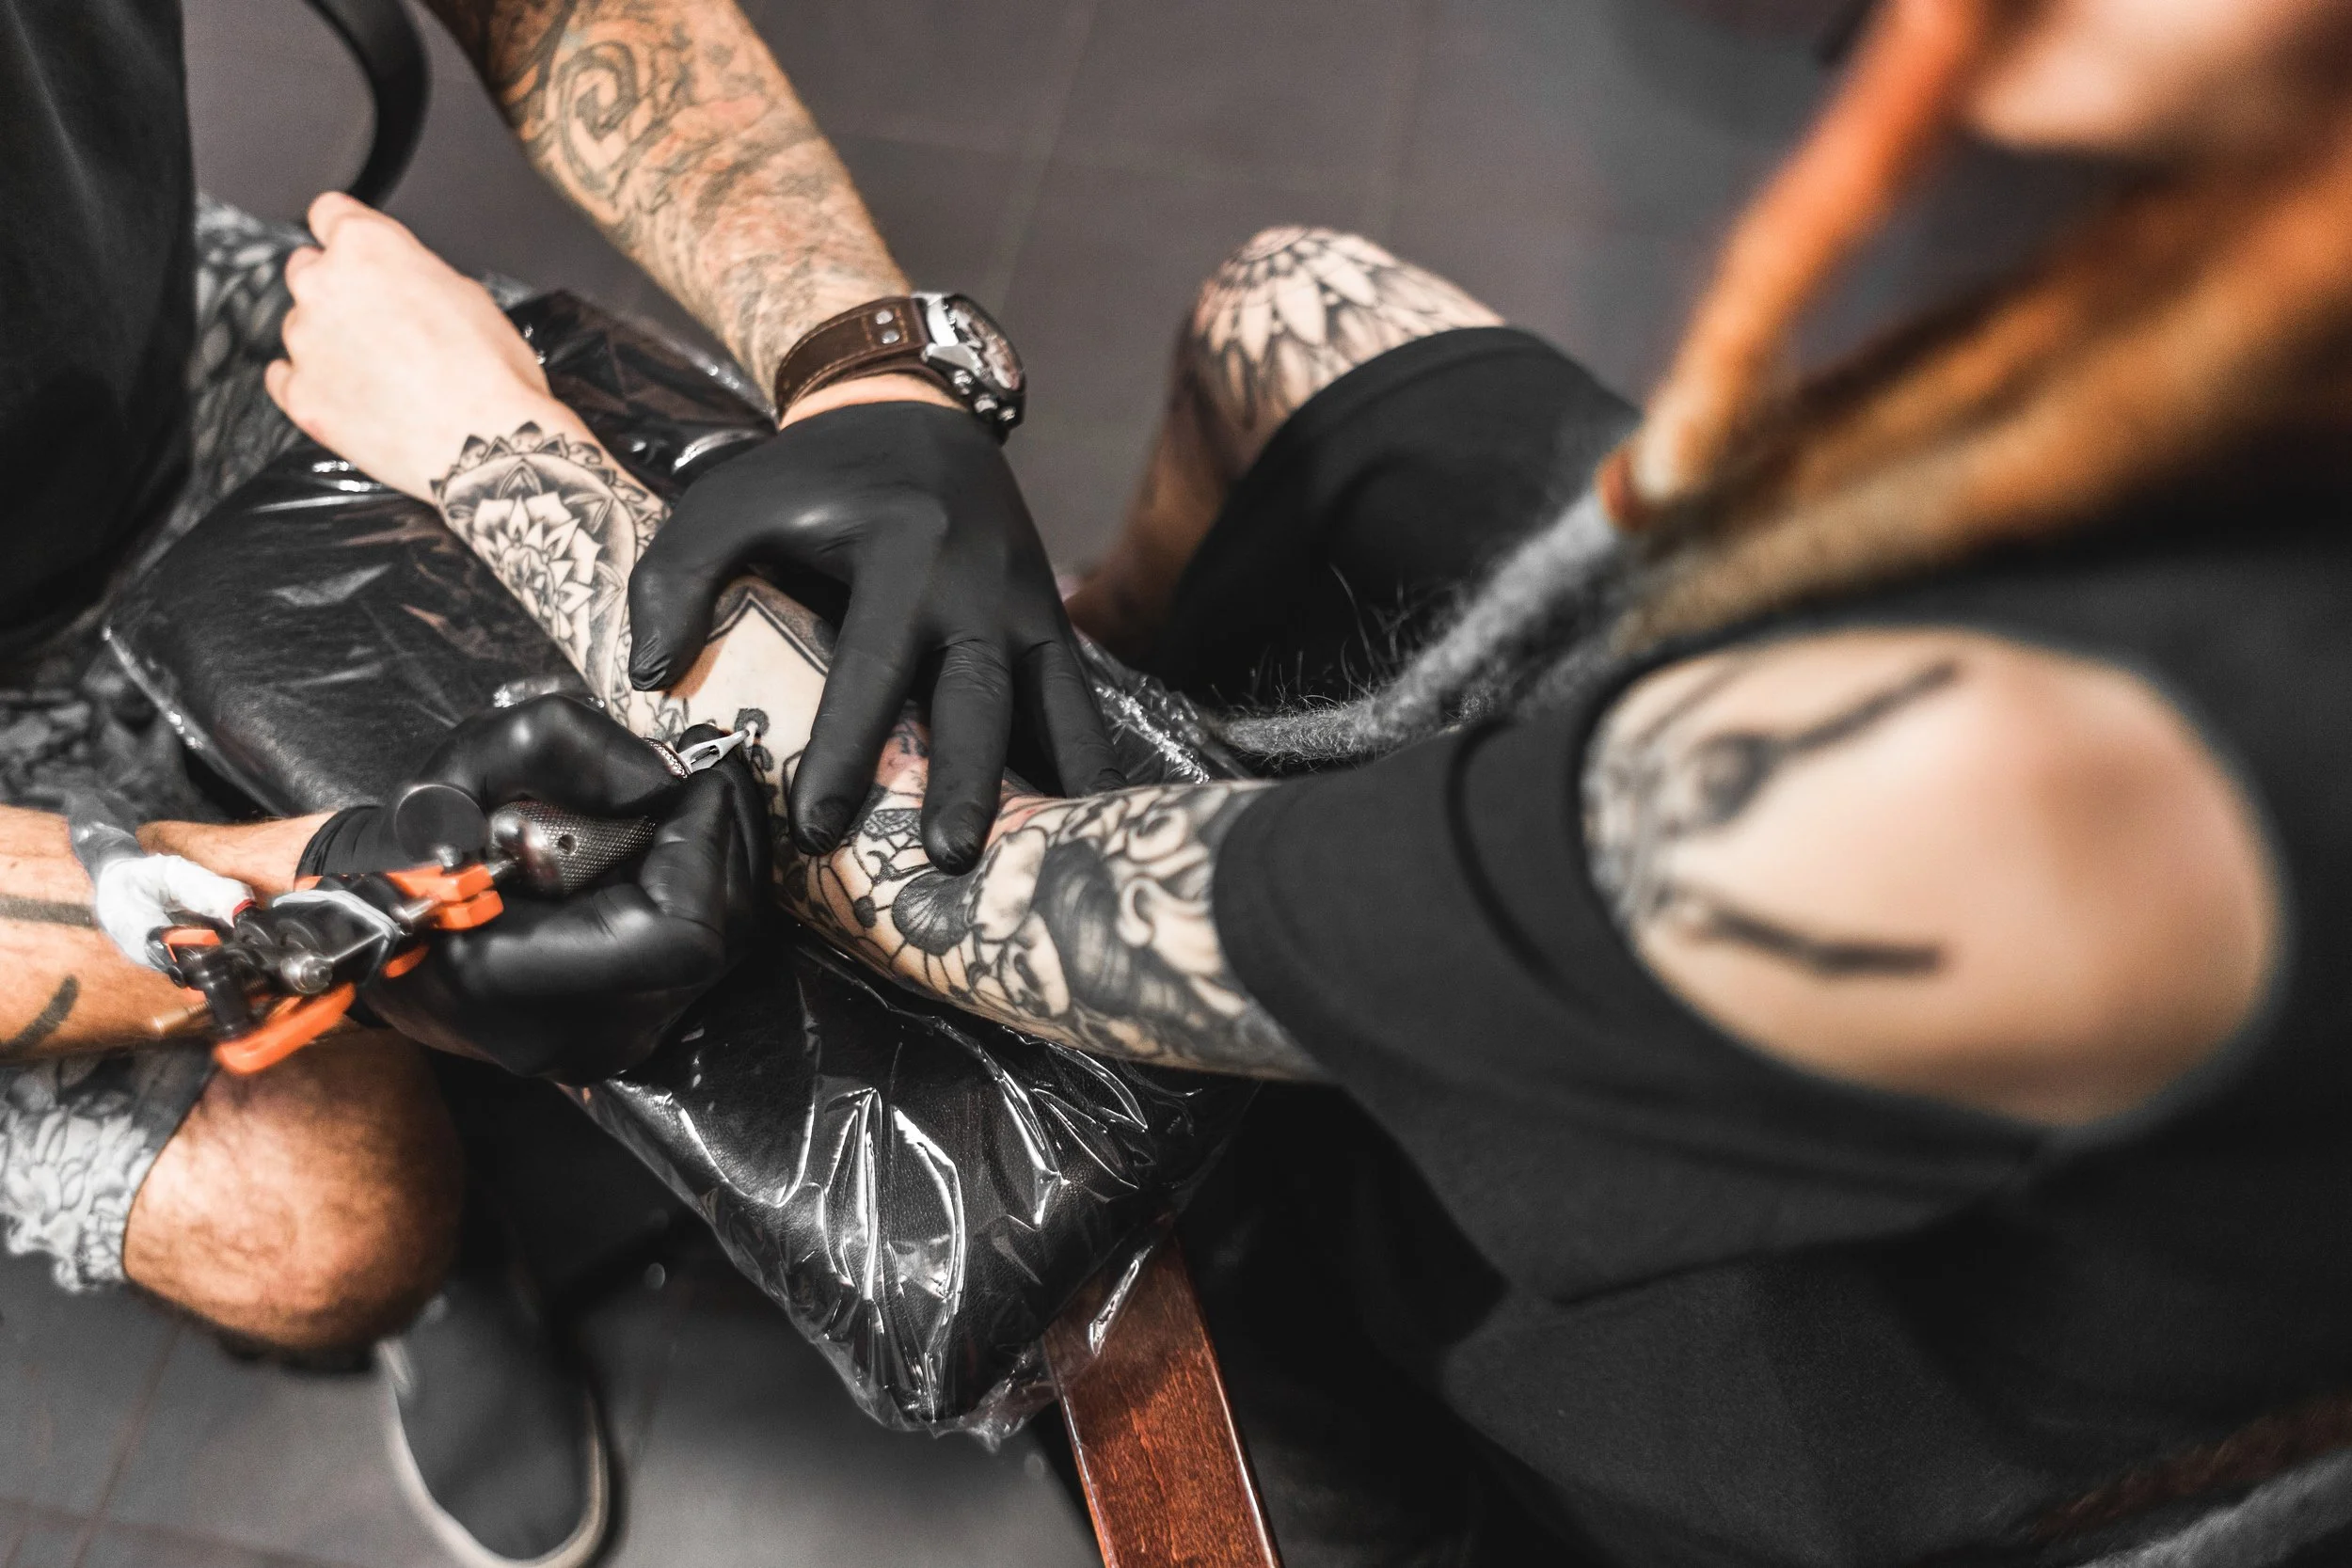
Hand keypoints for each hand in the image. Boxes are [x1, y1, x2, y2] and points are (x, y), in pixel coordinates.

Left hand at [265, 193, 587, 500]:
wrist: (486, 443)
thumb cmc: (489, 373)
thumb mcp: (468, 294)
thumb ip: (413, 273)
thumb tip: (402, 282)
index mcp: (366, 247)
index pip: (329, 213)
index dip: (348, 233)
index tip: (354, 251)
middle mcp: (323, 285)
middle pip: (307, 268)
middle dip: (338, 289)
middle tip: (380, 321)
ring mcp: (305, 341)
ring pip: (300, 325)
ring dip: (329, 340)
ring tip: (380, 371)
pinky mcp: (300, 394)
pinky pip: (284, 377)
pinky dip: (311, 382)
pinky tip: (350, 393)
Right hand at [302, 697, 769, 1081]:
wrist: (374, 923)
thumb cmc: (413, 846)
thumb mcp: (468, 763)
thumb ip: (571, 749)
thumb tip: (671, 778)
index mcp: (515, 980)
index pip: (678, 932)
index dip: (705, 846)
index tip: (695, 779)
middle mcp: (574, 1033)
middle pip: (718, 938)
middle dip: (722, 842)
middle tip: (703, 780)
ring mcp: (604, 1045)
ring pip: (723, 951)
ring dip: (719, 865)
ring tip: (684, 808)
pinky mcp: (624, 1035)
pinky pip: (697, 960)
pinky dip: (700, 894)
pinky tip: (669, 853)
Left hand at [627, 400, 1122, 872]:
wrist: (916, 411)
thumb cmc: (812, 472)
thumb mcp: (730, 497)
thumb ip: (677, 576)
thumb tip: (650, 676)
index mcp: (903, 552)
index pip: (873, 665)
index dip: (847, 748)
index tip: (820, 825)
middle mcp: (978, 582)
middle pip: (977, 692)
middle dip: (964, 777)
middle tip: (946, 856)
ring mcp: (1026, 601)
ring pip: (1051, 699)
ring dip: (1053, 779)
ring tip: (1056, 853)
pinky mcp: (1049, 619)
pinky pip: (1076, 696)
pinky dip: (1088, 755)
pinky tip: (1097, 816)